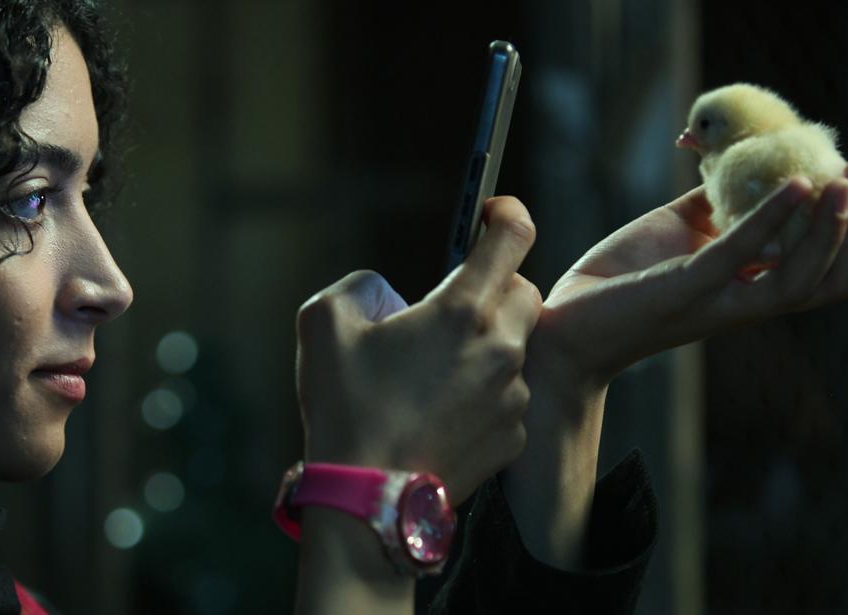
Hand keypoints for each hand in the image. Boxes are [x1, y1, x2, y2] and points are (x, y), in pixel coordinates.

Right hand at [295, 197, 541, 503]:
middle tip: (450, 307)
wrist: (368, 501)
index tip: (489, 214)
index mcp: (461, 310)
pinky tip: (444, 410)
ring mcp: (513, 395)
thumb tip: (384, 291)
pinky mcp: (514, 435)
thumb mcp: (323, 324)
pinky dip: (487, 391)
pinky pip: (510, 395)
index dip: (504, 213)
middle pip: (523, 290)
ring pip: (517, 346)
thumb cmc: (345, 408)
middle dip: (494, 287)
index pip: (513, 234)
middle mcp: (500, 347)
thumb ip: (359, 286)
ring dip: (487, 344)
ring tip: (436, 371)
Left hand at [498, 161, 847, 570]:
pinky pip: (744, 252)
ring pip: (802, 277)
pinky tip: (797, 182)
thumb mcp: (677, 232)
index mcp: (745, 293)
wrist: (566, 321)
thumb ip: (714, 206)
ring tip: (843, 179)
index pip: (822, 273)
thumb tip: (738, 163)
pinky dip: (776, 215)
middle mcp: (742, 305)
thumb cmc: (619, 279)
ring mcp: (718, 301)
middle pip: (829, 280)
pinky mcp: (687, 287)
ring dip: (833, 226)